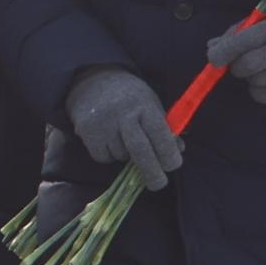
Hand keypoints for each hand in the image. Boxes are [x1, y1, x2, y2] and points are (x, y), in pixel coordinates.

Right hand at [66, 67, 180, 190]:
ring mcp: (103, 123)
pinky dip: (109, 156)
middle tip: (158, 184)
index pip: (160, 135)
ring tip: (123, 140)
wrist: (91, 80)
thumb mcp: (150, 103)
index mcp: (144, 105)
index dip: (168, 154)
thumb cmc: (129, 96)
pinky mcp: (86, 131)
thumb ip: (163, 126)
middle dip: (151, 172)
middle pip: (140, 151)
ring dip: (126, 157)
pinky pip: (103, 157)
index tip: (173, 166)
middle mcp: (123, 114)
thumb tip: (178, 150)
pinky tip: (109, 141)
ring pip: (121, 156)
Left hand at [206, 8, 265, 104]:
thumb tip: (211, 47)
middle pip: (247, 65)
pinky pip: (264, 96)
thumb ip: (236, 33)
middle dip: (236, 66)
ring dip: (250, 77)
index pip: (243, 41)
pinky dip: (257, 91)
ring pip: (254, 81)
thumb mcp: (261, 22)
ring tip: (261, 66)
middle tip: (240, 62)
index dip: (224, 52)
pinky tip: (265, 79)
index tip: (214, 58)